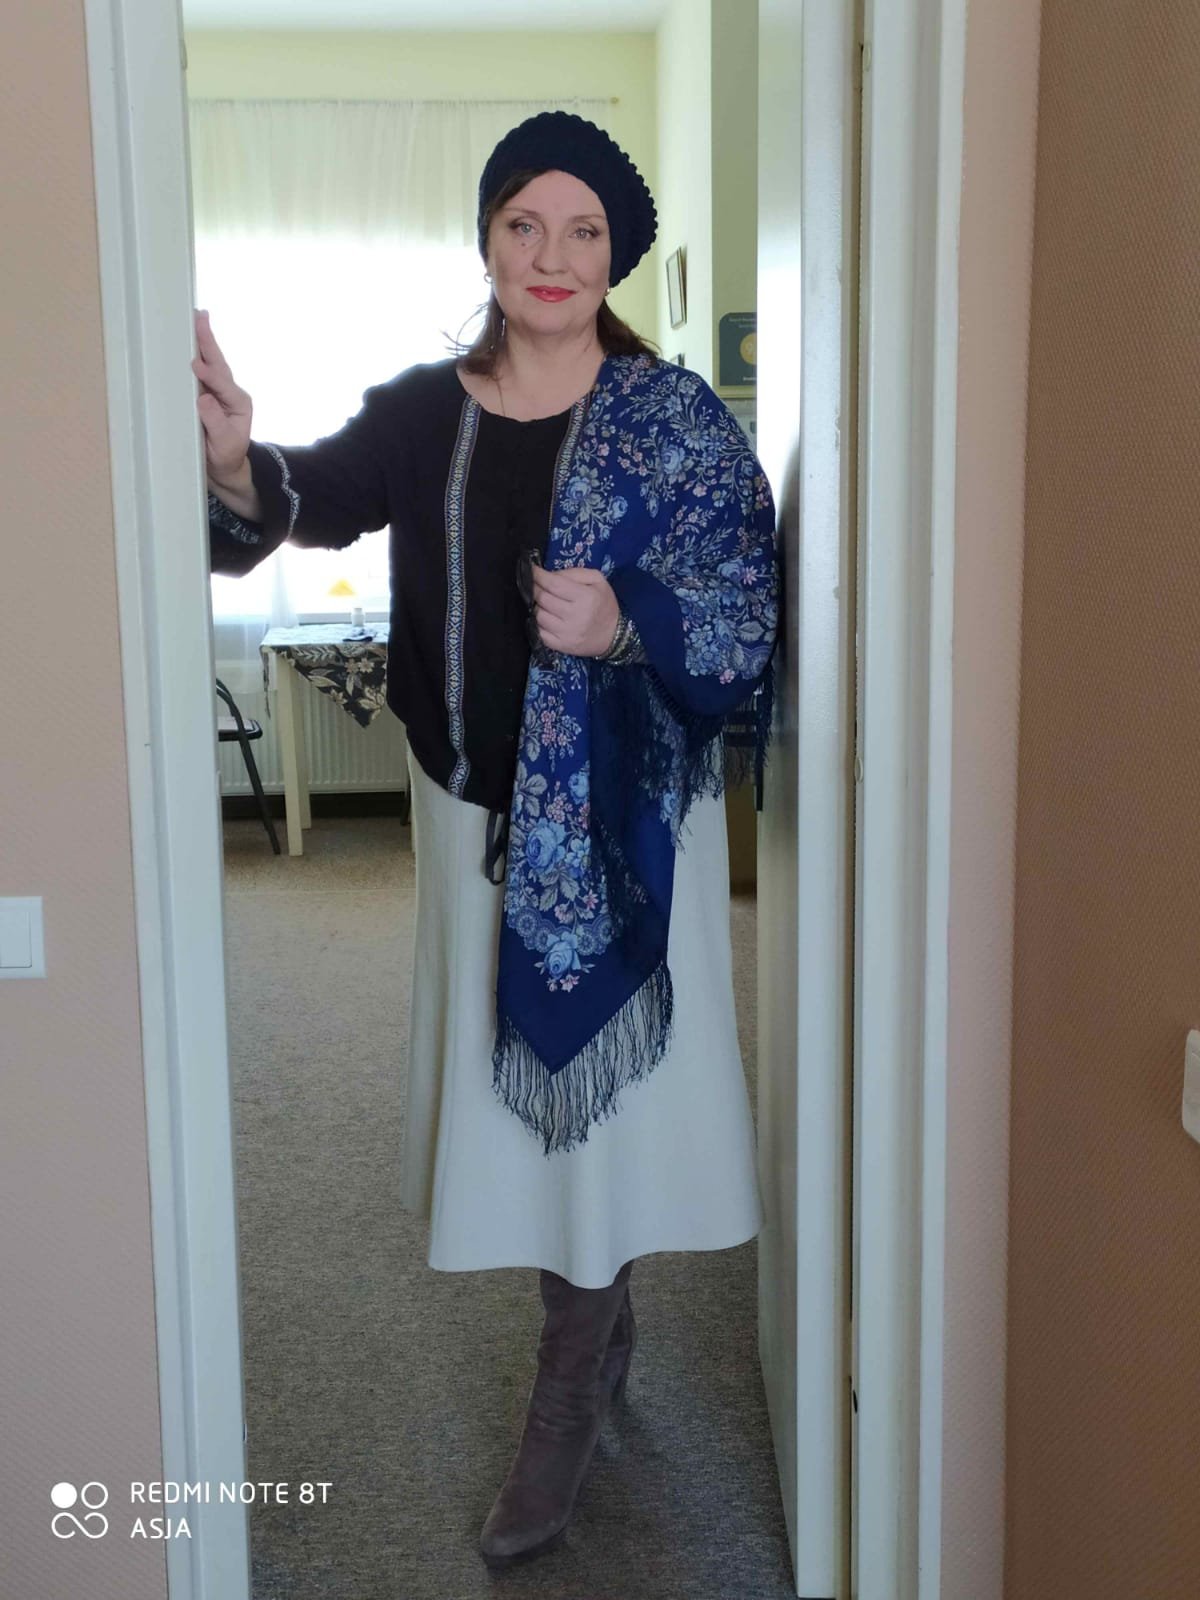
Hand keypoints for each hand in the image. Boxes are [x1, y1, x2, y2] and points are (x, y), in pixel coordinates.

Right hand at [192, 309, 252, 491]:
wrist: (224, 467)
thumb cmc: (225, 456)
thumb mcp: (224, 443)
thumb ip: (215, 422)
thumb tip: (203, 399)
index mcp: (239, 402)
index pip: (222, 384)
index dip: (209, 374)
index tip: (196, 365)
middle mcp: (229, 392)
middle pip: (217, 362)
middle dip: (207, 340)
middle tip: (200, 316)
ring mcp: (216, 391)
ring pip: (208, 361)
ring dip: (200, 340)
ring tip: (195, 318)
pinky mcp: (204, 393)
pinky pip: (198, 371)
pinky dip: (191, 354)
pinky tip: (184, 339)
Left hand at [532, 566, 619, 656]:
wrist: (613, 635)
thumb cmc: (604, 604)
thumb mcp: (597, 581)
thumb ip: (574, 573)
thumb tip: (549, 574)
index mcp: (586, 597)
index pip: (554, 584)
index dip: (538, 575)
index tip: (532, 569)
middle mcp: (575, 616)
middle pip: (543, 598)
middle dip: (535, 588)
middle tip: (535, 584)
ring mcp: (566, 633)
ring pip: (538, 615)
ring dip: (535, 605)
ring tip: (541, 601)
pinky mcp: (560, 646)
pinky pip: (539, 632)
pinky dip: (536, 622)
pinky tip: (543, 616)